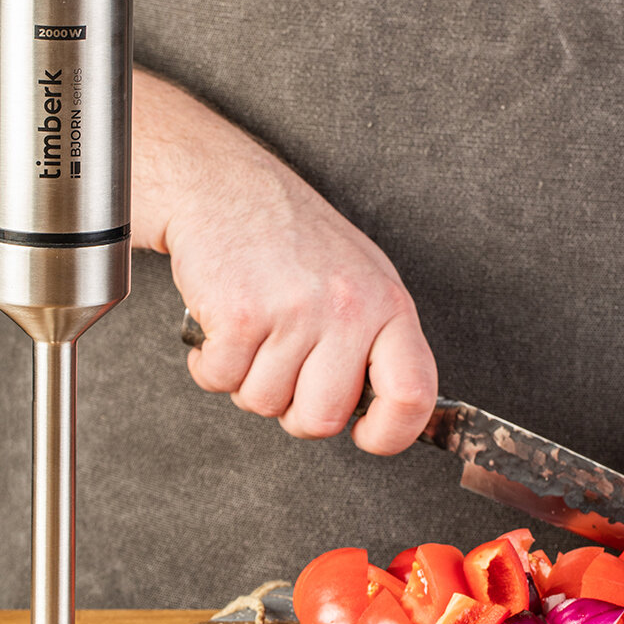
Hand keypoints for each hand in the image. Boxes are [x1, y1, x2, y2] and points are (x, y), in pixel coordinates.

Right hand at [135, 76, 436, 454]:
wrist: (224, 187)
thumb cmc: (291, 237)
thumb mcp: (358, 279)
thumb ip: (374, 343)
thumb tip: (380, 412)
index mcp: (387, 304)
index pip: (413, 394)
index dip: (390, 433)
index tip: (366, 436)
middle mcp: (347, 308)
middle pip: (323, 418)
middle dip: (294, 411)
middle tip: (285, 374)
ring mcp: (294, 312)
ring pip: (264, 404)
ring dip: (247, 381)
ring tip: (253, 335)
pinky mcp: (239, 314)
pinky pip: (220, 381)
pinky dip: (210, 367)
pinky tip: (222, 330)